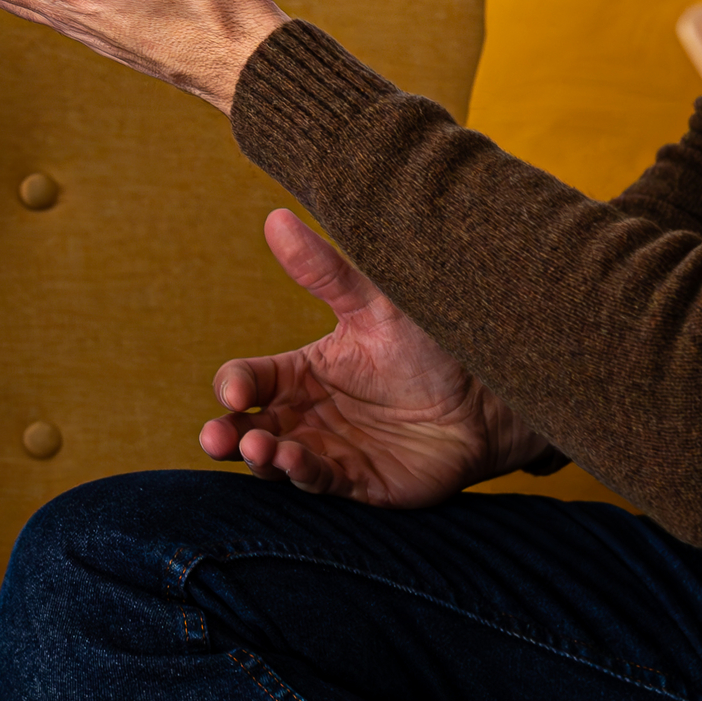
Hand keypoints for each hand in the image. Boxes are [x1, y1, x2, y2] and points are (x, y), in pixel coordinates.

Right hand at [197, 209, 544, 505]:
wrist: (485, 392)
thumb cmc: (426, 344)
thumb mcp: (372, 305)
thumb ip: (324, 271)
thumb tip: (276, 219)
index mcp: (301, 372)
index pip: (248, 381)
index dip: (235, 386)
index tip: (236, 390)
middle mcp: (306, 415)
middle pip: (248, 427)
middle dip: (226, 434)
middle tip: (216, 438)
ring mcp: (329, 450)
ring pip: (276, 461)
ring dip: (261, 459)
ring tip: (259, 450)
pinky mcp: (358, 481)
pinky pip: (320, 481)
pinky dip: (302, 474)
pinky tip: (294, 463)